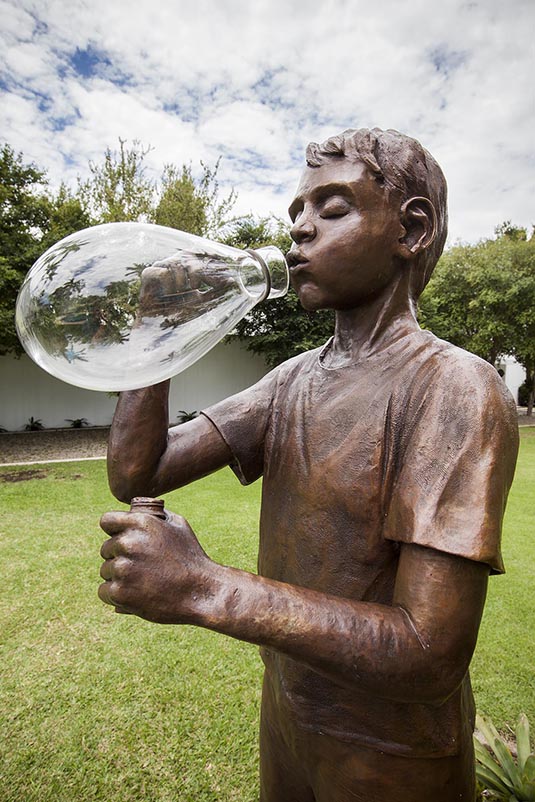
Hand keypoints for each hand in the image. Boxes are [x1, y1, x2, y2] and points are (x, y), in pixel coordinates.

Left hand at [98, 509, 216, 623]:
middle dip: (119, 556)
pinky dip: (116, 595)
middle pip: (106, 549)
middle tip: (140, 567)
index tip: (120, 539)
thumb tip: (136, 511)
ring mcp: (123, 568)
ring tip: (142, 582)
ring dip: (118, 577)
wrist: (201, 592)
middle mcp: (128, 543)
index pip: (107, 521)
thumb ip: (155, 516)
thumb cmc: (191, 558)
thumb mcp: (178, 526)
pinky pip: (104, 591)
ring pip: (105, 571)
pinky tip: (133, 595)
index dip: (114, 531)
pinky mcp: (120, 592)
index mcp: (141, 523)